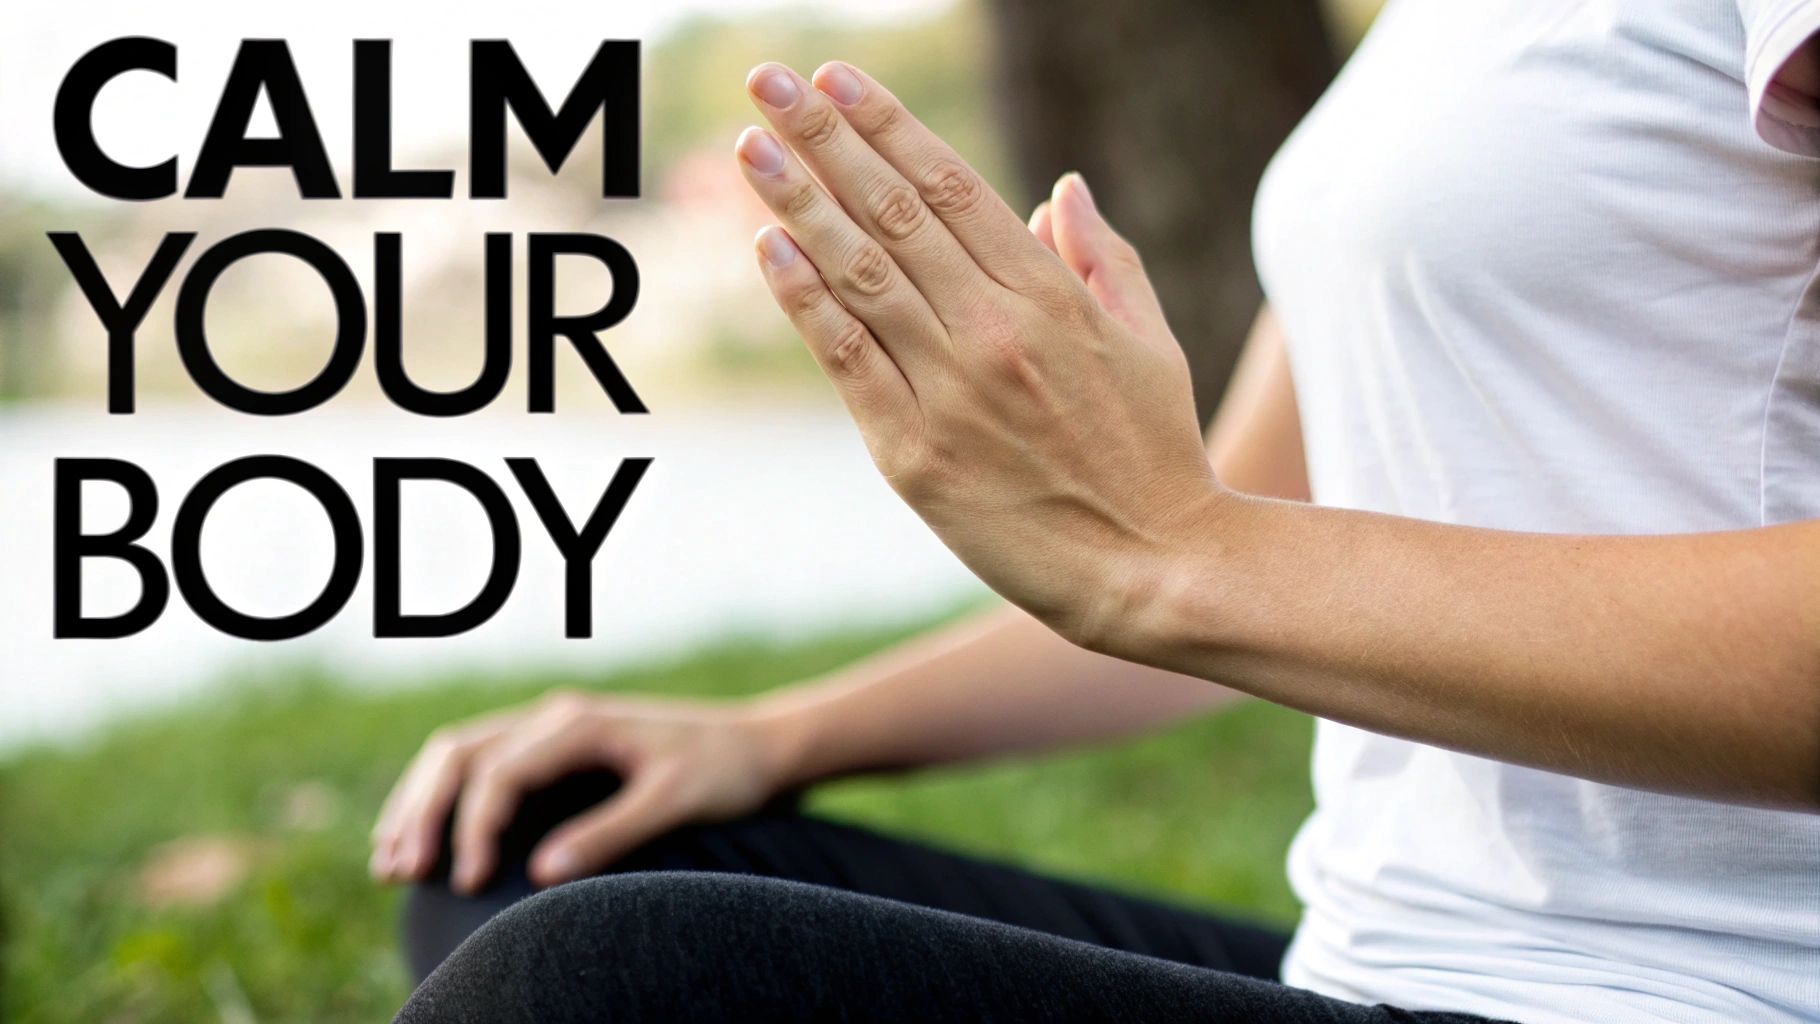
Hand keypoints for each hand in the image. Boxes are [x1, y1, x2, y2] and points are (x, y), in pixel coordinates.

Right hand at [369, 690, 783, 890]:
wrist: (761, 746)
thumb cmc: (725, 771)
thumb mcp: (675, 802)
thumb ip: (611, 832)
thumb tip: (542, 874)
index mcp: (579, 721)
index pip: (498, 771)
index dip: (474, 828)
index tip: (469, 882)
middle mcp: (557, 716)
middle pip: (460, 754)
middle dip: (422, 812)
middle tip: (398, 872)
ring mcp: (553, 727)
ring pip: (461, 754)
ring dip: (420, 804)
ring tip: (390, 861)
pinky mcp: (557, 748)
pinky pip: (483, 765)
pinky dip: (446, 799)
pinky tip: (427, 839)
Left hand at [736, 62, 1223, 648]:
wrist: (1150, 568)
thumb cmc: (1156, 454)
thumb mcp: (1149, 342)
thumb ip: (1102, 259)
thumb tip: (1060, 189)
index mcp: (1050, 295)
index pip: (951, 186)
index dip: (888, 125)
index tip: (838, 79)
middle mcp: (995, 329)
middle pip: (893, 212)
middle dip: (824, 138)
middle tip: (769, 81)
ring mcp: (950, 390)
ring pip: (861, 275)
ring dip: (797, 203)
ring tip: (750, 147)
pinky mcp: (914, 454)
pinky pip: (848, 360)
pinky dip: (805, 301)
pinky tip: (766, 248)